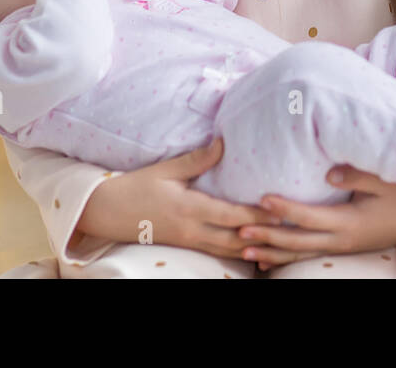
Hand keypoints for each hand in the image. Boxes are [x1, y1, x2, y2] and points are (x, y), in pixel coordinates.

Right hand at [73, 138, 284, 261]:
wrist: (106, 213)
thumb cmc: (135, 187)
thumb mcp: (165, 170)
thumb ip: (196, 160)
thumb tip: (223, 143)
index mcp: (189, 209)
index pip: (231, 215)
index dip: (257, 215)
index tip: (280, 210)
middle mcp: (192, 230)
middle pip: (235, 238)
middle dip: (263, 235)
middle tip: (289, 228)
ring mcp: (189, 241)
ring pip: (227, 250)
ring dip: (252, 246)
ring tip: (276, 241)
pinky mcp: (185, 245)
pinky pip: (216, 252)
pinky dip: (236, 251)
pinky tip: (251, 248)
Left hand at [235, 168, 395, 270]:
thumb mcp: (386, 180)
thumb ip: (357, 176)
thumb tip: (329, 173)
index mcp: (351, 222)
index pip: (310, 217)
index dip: (286, 210)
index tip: (262, 200)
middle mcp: (343, 239)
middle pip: (298, 242)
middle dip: (268, 238)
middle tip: (239, 233)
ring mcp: (343, 246)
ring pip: (301, 253)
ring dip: (272, 252)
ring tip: (244, 252)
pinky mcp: (343, 245)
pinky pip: (310, 254)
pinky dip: (287, 257)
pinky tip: (268, 259)